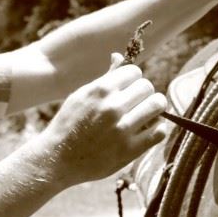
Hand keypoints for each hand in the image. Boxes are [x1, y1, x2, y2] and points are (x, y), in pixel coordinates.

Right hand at [38, 53, 168, 187]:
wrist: (57, 159)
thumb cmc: (69, 124)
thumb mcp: (81, 96)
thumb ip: (104, 78)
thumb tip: (119, 56)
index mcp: (100, 90)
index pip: (134, 72)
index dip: (132, 79)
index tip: (128, 88)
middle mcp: (113, 108)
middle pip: (147, 87)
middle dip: (143, 93)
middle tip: (136, 103)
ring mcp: (123, 130)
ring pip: (157, 105)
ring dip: (154, 108)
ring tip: (145, 114)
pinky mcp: (130, 150)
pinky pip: (159, 131)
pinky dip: (157, 128)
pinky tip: (147, 130)